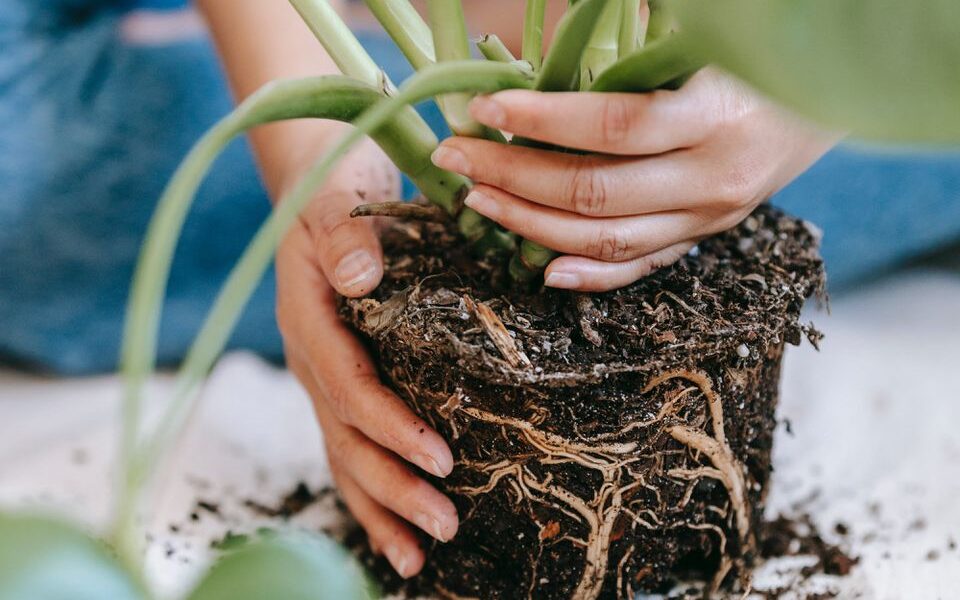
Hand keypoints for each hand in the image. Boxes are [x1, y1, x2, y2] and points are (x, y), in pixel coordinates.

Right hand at [274, 138, 457, 577]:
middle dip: (393, 487)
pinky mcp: (340, 380)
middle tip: (445, 525)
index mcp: (311, 320)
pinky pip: (351, 443)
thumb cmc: (334, 188)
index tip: (440, 457)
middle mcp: (312, 358)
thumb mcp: (337, 199)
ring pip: (345, 454)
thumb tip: (360, 278)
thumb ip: (344, 235)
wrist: (316, 186)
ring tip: (418, 556)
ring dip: (381, 506)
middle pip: (347, 438)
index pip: (349, 386)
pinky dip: (373, 489)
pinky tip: (400, 529)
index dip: (391, 426)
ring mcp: (322, 375)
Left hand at [430, 68, 837, 291]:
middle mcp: (714, 177)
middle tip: (456, 156)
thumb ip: (640, 40)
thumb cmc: (756, 54)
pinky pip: (641, 268)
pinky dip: (590, 274)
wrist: (828, 96)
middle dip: (512, 173)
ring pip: (606, 237)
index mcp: (717, 115)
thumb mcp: (707, 37)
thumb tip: (567, 28)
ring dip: (531, 222)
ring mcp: (710, 217)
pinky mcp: (703, 238)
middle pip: (594, 189)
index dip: (541, 117)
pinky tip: (542, 268)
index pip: (613, 125)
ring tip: (478, 199)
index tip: (484, 106)